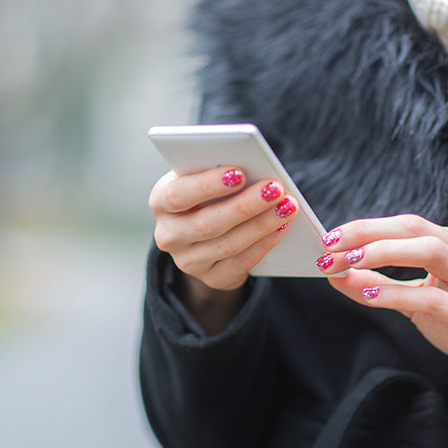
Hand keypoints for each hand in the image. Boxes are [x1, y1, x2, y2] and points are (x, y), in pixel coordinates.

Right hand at [149, 167, 298, 332]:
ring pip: (228, 244)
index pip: (178, 195)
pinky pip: (241, 262)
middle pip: (208, 223)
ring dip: (262, 224)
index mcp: (160, 202)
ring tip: (287, 206)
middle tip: (274, 188)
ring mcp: (189, 261)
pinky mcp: (212, 278)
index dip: (208, 185)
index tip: (239, 172)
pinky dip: (264, 243)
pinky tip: (282, 227)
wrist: (203, 233)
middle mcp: (169, 235)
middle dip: (245, 206)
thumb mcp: (203, 180)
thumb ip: (218, 173)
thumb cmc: (207, 193)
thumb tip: (254, 169)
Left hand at [317, 215, 447, 412]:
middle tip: (330, 246)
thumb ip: (382, 285)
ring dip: (383, 253)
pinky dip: (398, 294)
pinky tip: (369, 297)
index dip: (365, 227)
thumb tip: (338, 273)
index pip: (406, 224)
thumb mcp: (420, 300)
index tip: (329, 237)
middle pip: (415, 228)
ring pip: (430, 250)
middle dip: (368, 233)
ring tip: (349, 263)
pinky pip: (435, 299)